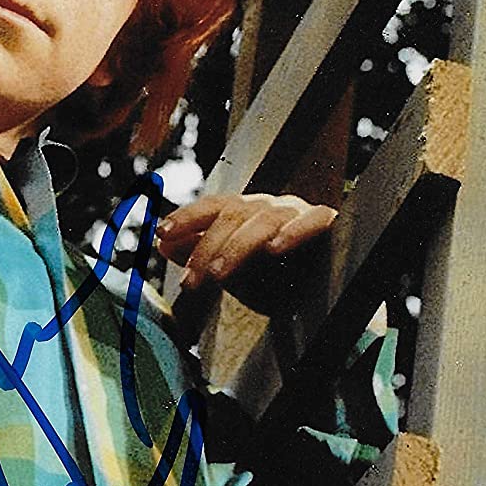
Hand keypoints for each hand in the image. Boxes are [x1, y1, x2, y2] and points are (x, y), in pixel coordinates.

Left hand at [156, 192, 336, 291]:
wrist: (322, 276)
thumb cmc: (272, 269)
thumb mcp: (232, 265)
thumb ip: (199, 251)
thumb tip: (161, 244)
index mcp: (243, 211)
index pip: (211, 207)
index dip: (186, 217)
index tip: (161, 232)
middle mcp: (266, 205)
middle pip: (232, 216)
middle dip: (206, 249)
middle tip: (191, 281)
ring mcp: (295, 211)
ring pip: (263, 221)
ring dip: (238, 248)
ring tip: (220, 274)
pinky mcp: (324, 221)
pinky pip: (311, 221)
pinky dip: (293, 233)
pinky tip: (275, 248)